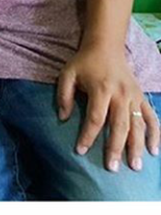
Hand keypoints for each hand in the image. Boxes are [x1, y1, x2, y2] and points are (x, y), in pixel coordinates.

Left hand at [57, 44, 160, 170]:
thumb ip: (63, 96)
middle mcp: (121, 94)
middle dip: (116, 148)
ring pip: (138, 125)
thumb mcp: (67, 74)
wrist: (106, 46)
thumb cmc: (84, 62)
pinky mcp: (142, 97)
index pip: (95, 118)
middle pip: (120, 125)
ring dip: (138, 146)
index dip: (88, 136)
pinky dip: (155, 134)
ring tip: (135, 166)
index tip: (80, 151)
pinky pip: (152, 117)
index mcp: (102, 89)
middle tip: (111, 168)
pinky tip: (155, 151)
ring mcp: (135, 96)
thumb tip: (63, 118)